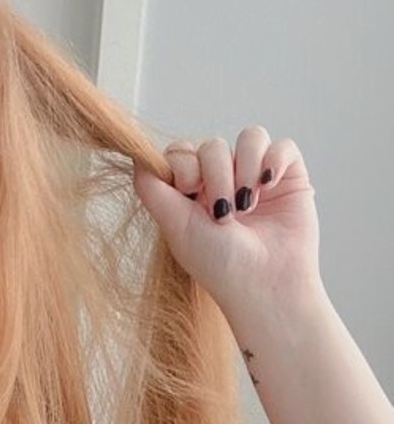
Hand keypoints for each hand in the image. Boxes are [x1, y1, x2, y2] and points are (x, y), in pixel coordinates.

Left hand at [131, 128, 323, 322]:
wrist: (266, 286)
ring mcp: (255, 177)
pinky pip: (281, 145)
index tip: (190, 193)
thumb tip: (136, 154)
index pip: (183, 151)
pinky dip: (273, 160)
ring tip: (248, 206)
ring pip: (250, 137)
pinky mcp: (287, 177)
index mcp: (193, 193)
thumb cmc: (220, 265)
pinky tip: (268, 186)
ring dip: (245, 168)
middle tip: (223, 215)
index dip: (184, 164)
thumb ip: (152, 189)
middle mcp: (223, 181)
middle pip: (213, 145)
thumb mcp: (175, 226)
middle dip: (216, 176)